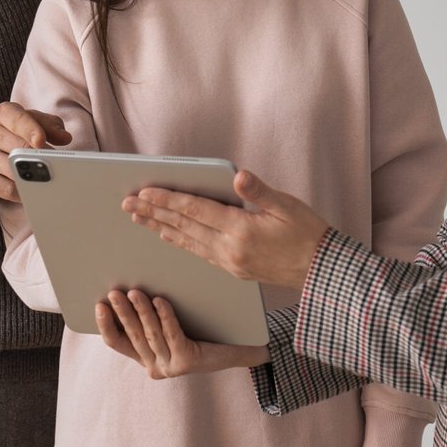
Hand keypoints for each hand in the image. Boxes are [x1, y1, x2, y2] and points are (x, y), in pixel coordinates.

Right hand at [0, 102, 70, 199]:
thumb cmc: (7, 132)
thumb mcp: (26, 121)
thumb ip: (48, 124)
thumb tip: (65, 138)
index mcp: (3, 113)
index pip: (18, 120)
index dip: (31, 130)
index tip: (41, 141)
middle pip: (19, 147)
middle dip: (40, 157)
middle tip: (57, 165)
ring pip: (13, 170)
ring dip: (33, 177)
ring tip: (47, 179)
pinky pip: (5, 189)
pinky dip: (22, 192)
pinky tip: (31, 191)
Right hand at [94, 289, 268, 378]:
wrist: (238, 346)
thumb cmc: (202, 328)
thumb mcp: (169, 322)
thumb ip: (149, 314)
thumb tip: (127, 286)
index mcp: (145, 357)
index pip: (117, 343)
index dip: (106, 325)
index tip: (98, 304)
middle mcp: (154, 366)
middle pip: (132, 336)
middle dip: (121, 313)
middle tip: (113, 292)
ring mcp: (170, 366)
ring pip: (150, 334)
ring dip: (140, 311)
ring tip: (134, 291)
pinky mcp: (186, 362)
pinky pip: (172, 335)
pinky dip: (165, 317)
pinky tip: (160, 300)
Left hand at [122, 170, 330, 289]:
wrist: (319, 270)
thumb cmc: (307, 233)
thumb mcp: (286, 206)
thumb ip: (258, 191)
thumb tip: (237, 176)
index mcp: (241, 229)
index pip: (195, 210)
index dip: (168, 199)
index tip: (145, 192)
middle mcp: (229, 248)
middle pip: (183, 226)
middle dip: (153, 213)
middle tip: (128, 204)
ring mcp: (229, 262)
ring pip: (186, 241)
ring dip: (160, 227)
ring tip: (139, 218)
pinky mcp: (232, 269)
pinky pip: (198, 253)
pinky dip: (179, 241)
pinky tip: (167, 235)